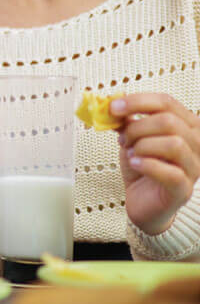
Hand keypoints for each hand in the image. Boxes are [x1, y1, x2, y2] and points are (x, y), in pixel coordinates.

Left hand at [111, 93, 199, 234]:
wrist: (142, 201)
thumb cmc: (142, 167)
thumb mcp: (132, 138)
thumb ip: (126, 121)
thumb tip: (111, 105)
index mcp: (186, 126)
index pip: (167, 102)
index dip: (137, 101)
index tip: (112, 107)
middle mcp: (197, 144)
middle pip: (169, 121)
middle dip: (137, 128)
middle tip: (123, 139)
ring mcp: (194, 168)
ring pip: (174, 144)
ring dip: (143, 146)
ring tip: (132, 154)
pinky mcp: (184, 190)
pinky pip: (172, 173)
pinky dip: (148, 165)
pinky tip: (135, 164)